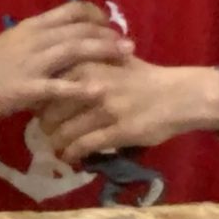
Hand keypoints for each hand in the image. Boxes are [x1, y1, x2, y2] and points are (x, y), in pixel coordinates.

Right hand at [0, 2, 131, 118]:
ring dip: (103, 52)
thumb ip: (37, 43)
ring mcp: (31, 63)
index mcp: (32, 27)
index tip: (109, 26)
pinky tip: (100, 91)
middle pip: (80, 28)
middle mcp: (35, 39)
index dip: (96, 16)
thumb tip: (61, 43)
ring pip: (74, 50)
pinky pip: (59, 87)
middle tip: (129, 45)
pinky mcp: (26, 88)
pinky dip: (82, 88)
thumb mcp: (12, 46)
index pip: (72, 10)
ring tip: (126, 58)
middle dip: (109, 35)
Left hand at [39, 57, 218, 162]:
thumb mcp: (113, 61)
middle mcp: (93, 85)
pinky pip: (84, 146)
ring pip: (65, 131)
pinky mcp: (118, 131)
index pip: (49, 84)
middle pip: (50, 110)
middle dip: (44, 125)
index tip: (37, 109)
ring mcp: (105, 109)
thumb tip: (56, 76)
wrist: (181, 95)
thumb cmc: (146, 78)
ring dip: (56, 143)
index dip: (38, 101)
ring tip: (55, 147)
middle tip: (44, 132)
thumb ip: (86, 65)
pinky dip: (72, 154)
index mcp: (88, 64)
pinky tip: (70, 157)